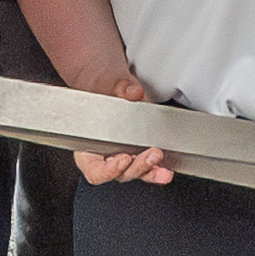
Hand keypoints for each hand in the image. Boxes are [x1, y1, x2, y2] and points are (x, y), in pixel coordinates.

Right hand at [68, 66, 174, 189]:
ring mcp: (123, 156)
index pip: (93, 169)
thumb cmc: (100, 89)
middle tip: (150, 154)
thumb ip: (119, 87)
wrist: (110, 86)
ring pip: (135, 172)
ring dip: (150, 170)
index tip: (123, 159)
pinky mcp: (139, 155)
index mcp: (88, 145)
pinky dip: (158, 169)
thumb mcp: (105, 82)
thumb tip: (133, 92)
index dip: (107, 170)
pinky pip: (148, 168)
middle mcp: (105, 155)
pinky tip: (166, 169)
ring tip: (161, 160)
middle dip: (136, 167)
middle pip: (119, 173)